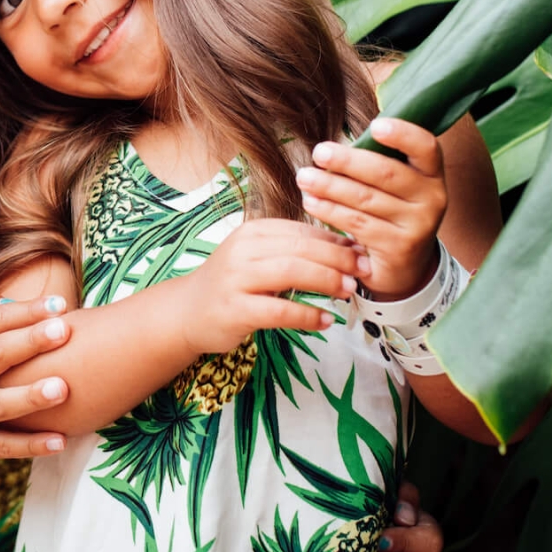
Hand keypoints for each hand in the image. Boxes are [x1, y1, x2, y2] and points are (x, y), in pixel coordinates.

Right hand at [168, 219, 362, 354]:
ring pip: (291, 272)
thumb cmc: (233, 284)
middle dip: (338, 259)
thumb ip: (296, 252)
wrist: (188, 311)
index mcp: (254, 232)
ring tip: (349, 292)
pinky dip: (307, 315)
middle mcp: (243, 250)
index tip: (363, 252)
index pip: (303, 230)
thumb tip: (348, 248)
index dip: (336, 241)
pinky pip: (279, 311)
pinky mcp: (234, 309)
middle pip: (301, 248)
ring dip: (327, 281)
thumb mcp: (261, 258)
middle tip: (363, 271)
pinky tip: (325, 321)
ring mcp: (236, 279)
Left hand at [296, 117, 447, 301]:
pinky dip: (330, 210)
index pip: (426, 147)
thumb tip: (334, 146)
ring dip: (330, 186)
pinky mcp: (399, 247)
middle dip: (348, 161)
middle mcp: (432, 198)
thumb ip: (378, 161)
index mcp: (432, 174)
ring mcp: (418, 225)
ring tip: (304, 177)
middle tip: (319, 152)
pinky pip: (358, 223)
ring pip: (366, 199)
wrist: (405, 264)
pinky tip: (311, 201)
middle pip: (386, 173)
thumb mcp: (396, 185)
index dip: (402, 134)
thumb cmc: (391, 210)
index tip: (375, 125)